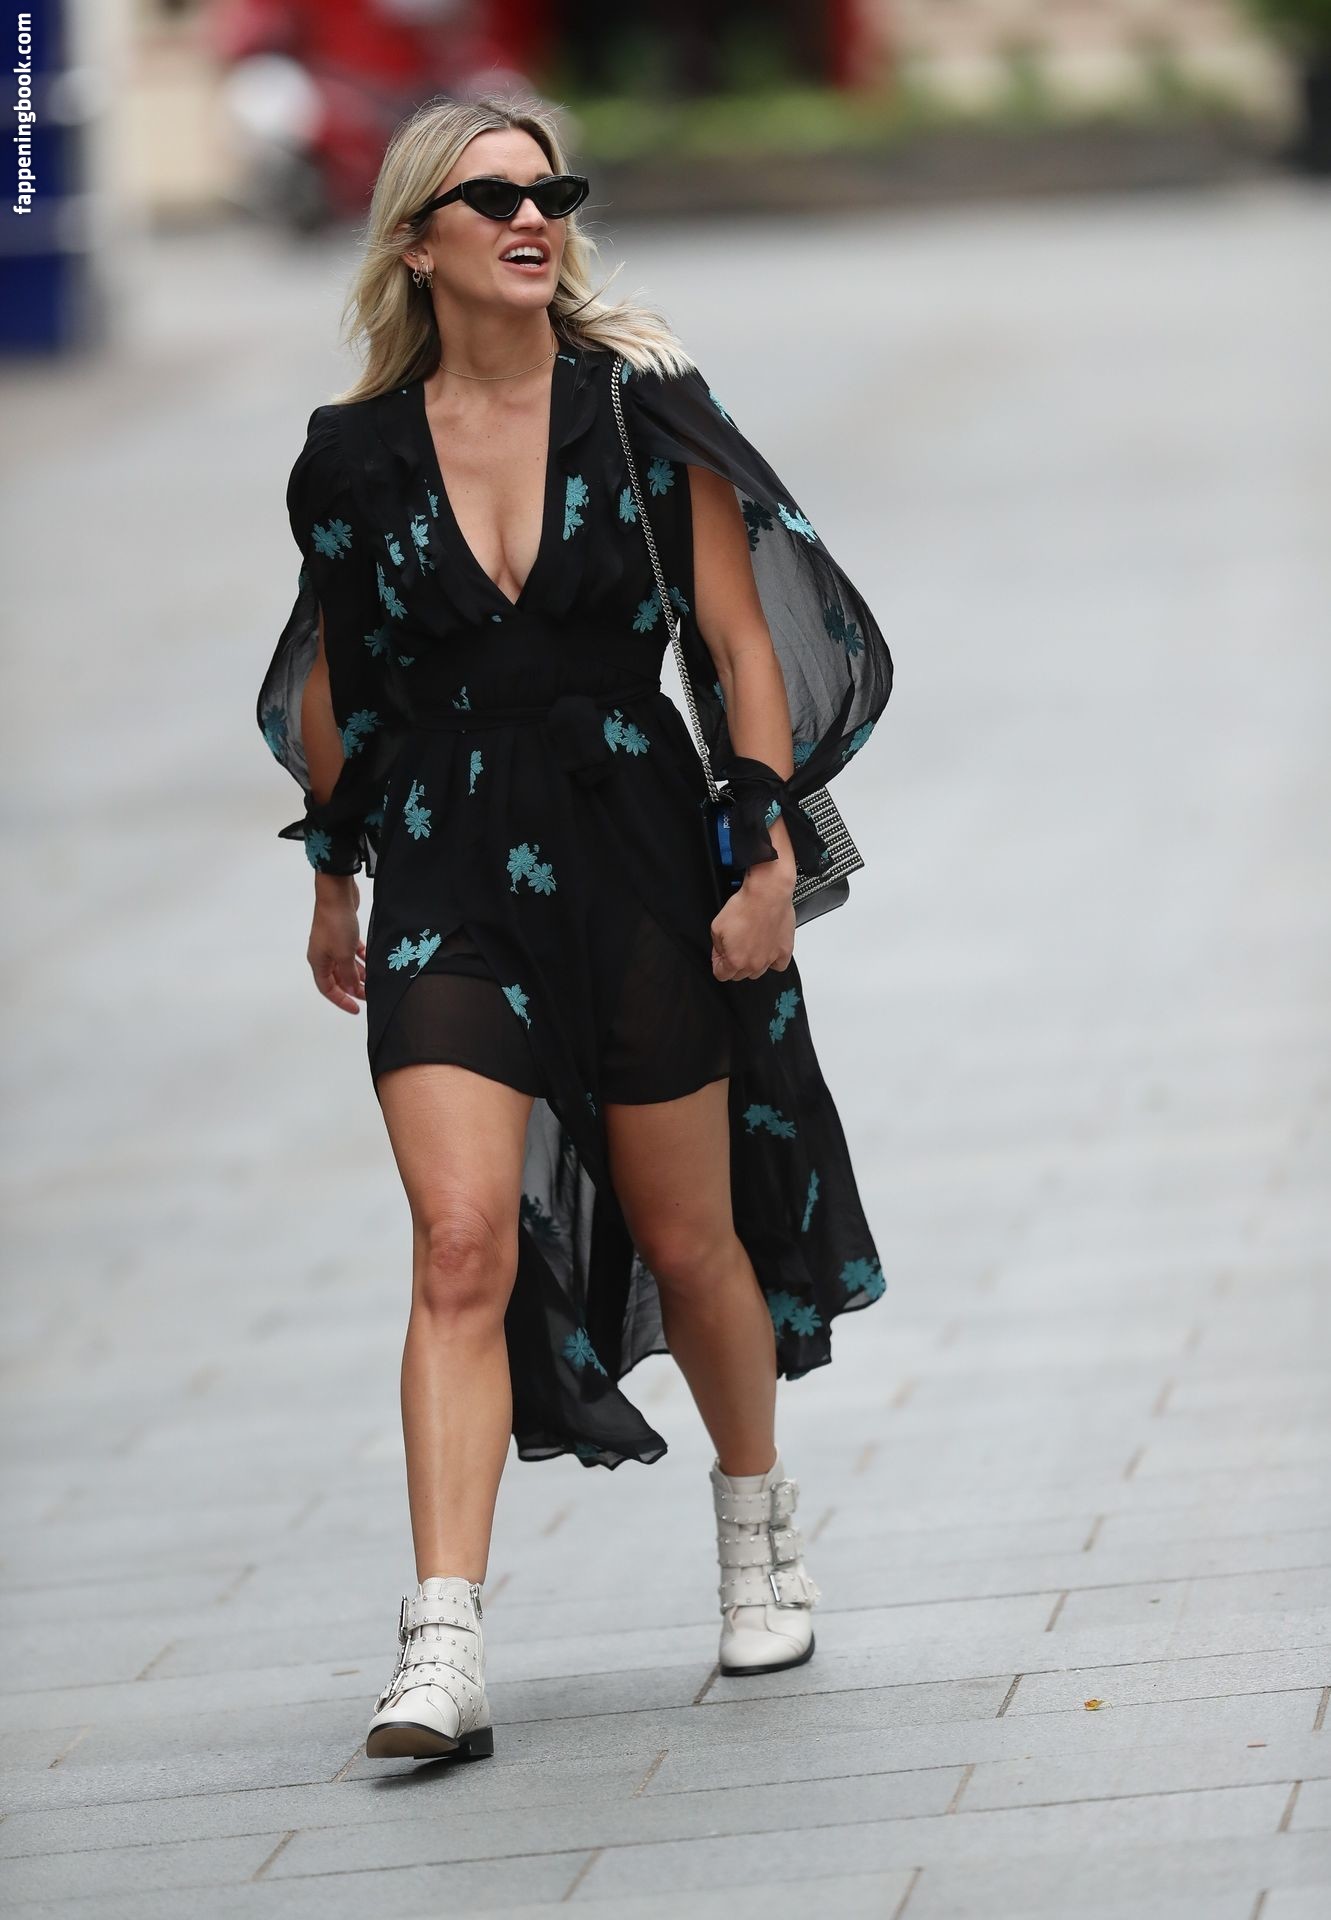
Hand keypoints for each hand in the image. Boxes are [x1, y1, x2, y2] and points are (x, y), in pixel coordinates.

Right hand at [308, 875, 364, 1012]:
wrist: (336, 894)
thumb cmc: (335, 923)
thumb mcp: (344, 954)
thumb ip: (349, 974)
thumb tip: (352, 990)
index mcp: (318, 962)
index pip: (328, 989)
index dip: (341, 1000)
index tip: (356, 1009)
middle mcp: (323, 954)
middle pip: (338, 978)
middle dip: (353, 988)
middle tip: (370, 995)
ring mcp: (332, 943)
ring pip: (346, 965)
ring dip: (359, 973)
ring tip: (374, 980)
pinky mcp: (342, 932)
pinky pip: (352, 951)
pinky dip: (361, 957)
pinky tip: (371, 960)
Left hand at [710, 863, 795, 980]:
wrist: (767, 894)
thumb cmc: (744, 907)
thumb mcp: (716, 926)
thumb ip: (717, 946)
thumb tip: (721, 952)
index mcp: (735, 960)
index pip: (721, 975)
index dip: (717, 963)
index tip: (720, 955)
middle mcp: (754, 963)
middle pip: (739, 975)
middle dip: (733, 963)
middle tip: (734, 945)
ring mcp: (770, 958)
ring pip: (757, 972)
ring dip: (751, 962)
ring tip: (750, 944)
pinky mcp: (784, 950)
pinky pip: (778, 965)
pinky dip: (773, 960)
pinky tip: (767, 949)